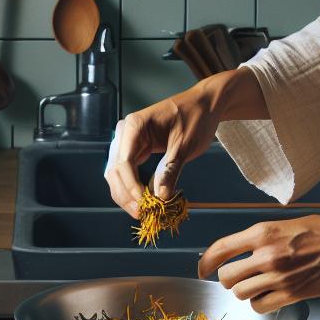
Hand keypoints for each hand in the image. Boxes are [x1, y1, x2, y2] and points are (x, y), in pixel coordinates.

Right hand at [105, 68, 266, 217]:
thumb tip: (160, 197)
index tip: (145, 205)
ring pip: (117, 175)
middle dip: (126, 195)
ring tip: (143, 211)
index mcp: (134, 126)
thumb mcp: (186, 145)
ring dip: (127, 195)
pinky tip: (144, 200)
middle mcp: (125, 133)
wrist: (204, 105)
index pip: (123, 164)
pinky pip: (127, 172)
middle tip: (143, 214)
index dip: (131, 188)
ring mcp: (127, 141)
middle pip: (115, 172)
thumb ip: (170, 170)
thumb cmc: (196, 118)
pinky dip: (133, 187)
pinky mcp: (135, 149)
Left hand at [198, 214, 319, 312]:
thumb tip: (236, 251)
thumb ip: (260, 237)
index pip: (220, 249)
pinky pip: (259, 306)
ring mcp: (278, 277)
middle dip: (228, 280)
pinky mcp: (291, 294)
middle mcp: (266, 255)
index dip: (205, 262)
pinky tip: (269, 295)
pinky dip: (260, 303)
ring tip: (258, 285)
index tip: (203, 269)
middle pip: (226, 278)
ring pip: (240, 294)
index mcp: (263, 232)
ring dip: (245, 292)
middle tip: (239, 277)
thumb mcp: (286, 224)